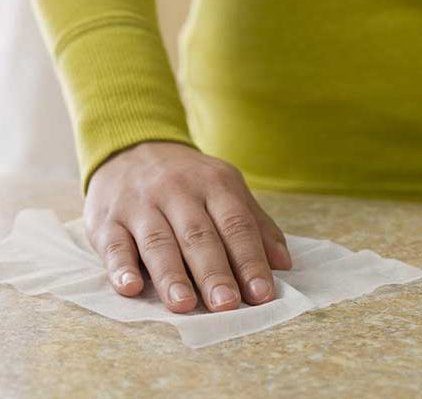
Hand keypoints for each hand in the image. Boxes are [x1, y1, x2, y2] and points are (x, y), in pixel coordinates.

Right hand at [84, 142, 291, 312]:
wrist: (133, 147)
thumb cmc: (187, 178)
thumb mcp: (225, 186)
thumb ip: (254, 222)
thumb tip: (283, 264)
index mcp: (213, 184)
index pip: (236, 224)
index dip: (250, 259)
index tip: (262, 293)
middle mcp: (176, 191)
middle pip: (198, 235)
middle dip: (213, 271)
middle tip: (226, 304)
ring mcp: (140, 204)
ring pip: (158, 242)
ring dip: (171, 274)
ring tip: (184, 304)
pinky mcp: (108, 218)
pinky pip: (115, 244)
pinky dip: (121, 266)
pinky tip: (130, 287)